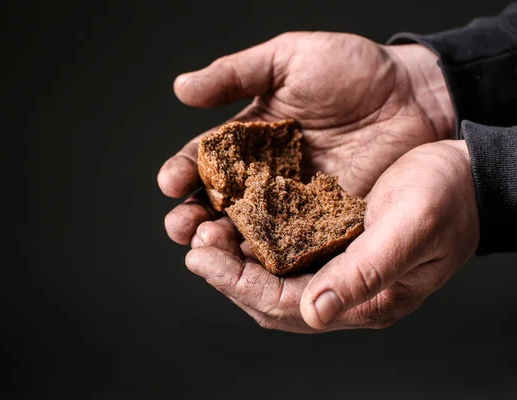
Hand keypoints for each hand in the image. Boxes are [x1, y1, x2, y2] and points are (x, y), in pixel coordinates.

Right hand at [158, 31, 454, 244]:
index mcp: (248, 139)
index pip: (205, 160)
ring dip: (223, 244)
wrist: (414, 94)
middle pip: (218, 204)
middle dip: (193, 217)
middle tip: (181, 226)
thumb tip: (181, 88)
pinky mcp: (322, 225)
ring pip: (247, 231)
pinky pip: (291, 246)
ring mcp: (292, 204)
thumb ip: (235, 74)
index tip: (170, 183)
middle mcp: (264, 177)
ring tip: (206, 248)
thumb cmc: (353, 70)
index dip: (183, 172)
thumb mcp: (289, 59)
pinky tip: (252, 263)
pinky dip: (269, 257)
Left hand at [186, 140, 478, 331]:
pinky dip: (253, 232)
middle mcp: (340, 286)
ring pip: (269, 270)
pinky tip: (234, 211)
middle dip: (225, 271)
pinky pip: (282, 243)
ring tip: (202, 224)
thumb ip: (366, 272)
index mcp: (362, 297)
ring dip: (233, 252)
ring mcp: (333, 263)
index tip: (199, 258)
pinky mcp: (329, 236)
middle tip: (191, 241)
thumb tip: (316, 311)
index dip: (237, 284)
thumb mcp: (411, 230)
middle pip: (267, 293)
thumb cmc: (448, 200)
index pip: (284, 305)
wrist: (466, 174)